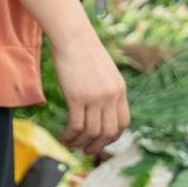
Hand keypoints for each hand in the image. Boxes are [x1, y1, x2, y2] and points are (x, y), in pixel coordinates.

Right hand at [51, 31, 128, 155]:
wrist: (72, 35)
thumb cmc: (84, 51)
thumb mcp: (105, 72)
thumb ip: (108, 90)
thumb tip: (102, 107)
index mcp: (120, 91)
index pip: (123, 122)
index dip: (113, 136)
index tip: (103, 141)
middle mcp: (111, 97)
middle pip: (109, 132)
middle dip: (98, 145)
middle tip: (87, 150)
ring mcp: (96, 98)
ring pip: (92, 132)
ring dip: (81, 143)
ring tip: (72, 145)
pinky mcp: (77, 97)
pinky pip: (76, 125)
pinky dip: (70, 135)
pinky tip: (63, 137)